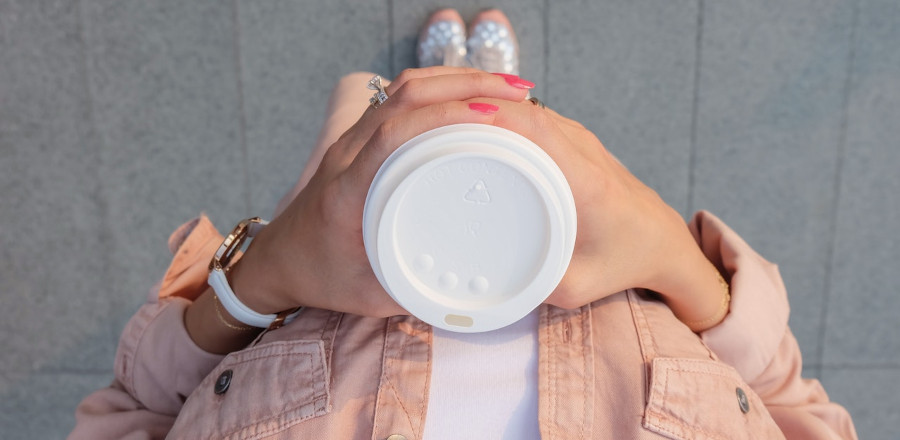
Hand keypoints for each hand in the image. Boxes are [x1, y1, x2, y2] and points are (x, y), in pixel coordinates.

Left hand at [228, 68, 531, 317]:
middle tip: (516, 90)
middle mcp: (347, 155)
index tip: (490, 115)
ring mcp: (352, 141)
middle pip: (403, 95)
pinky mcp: (361, 138)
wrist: (278, 261)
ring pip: (401, 88)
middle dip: (463, 83)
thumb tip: (476, 290)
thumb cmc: (322, 278)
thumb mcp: (372, 295)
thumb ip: (418, 292)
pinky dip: (439, 88)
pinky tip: (471, 94)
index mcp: (347, 189)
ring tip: (504, 86)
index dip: (443, 117)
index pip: (394, 134)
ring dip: (454, 79)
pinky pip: (399, 98)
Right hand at [465, 98, 726, 326]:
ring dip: (486, 109)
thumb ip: (530, 285)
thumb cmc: (621, 262)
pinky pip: (531, 117)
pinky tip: (472, 131)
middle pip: (523, 111)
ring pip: (525, 109)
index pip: (535, 129)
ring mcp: (578, 140)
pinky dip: (501, 117)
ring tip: (440, 126)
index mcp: (585, 182)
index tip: (449, 121)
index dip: (490, 116)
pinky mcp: (573, 139)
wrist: (660, 240)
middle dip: (475, 108)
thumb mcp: (573, 287)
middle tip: (428, 126)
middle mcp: (582, 151)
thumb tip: (477, 284)